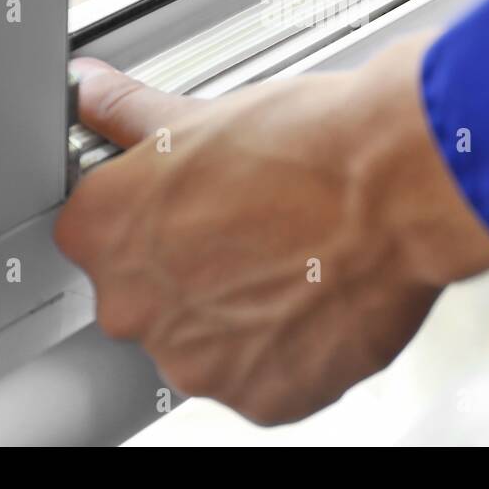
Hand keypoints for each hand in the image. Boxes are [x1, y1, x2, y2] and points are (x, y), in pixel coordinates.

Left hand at [54, 34, 488, 424]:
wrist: (395, 183)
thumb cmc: (306, 144)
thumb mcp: (199, 116)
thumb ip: (130, 114)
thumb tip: (93, 91)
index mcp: (102, 232)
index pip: (101, 239)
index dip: (156, 221)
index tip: (195, 209)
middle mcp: (132, 306)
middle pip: (153, 298)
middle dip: (198, 272)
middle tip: (256, 230)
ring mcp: (195, 361)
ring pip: (208, 345)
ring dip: (243, 316)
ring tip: (297, 261)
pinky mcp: (260, 397)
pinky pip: (264, 379)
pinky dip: (290, 350)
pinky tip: (318, 299)